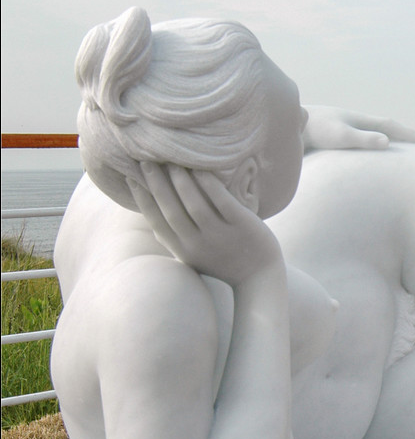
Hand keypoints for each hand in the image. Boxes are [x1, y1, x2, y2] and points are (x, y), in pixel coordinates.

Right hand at [128, 162, 282, 284]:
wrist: (260, 278)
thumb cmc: (224, 262)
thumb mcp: (193, 255)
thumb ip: (174, 238)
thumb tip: (149, 213)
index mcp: (183, 251)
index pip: (156, 222)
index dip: (141, 199)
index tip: (131, 177)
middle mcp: (198, 245)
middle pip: (171, 210)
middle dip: (156, 184)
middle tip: (147, 160)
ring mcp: (221, 236)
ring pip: (194, 205)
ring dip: (181, 181)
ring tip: (173, 161)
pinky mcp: (243, 226)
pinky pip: (223, 202)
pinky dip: (210, 184)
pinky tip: (201, 169)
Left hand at [302, 105, 414, 150]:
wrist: (287, 125)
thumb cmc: (314, 131)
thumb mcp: (341, 136)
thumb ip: (364, 139)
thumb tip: (388, 142)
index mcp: (358, 120)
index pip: (389, 126)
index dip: (408, 134)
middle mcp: (352, 122)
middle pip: (382, 127)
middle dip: (400, 135)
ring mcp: (341, 128)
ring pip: (370, 132)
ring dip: (385, 138)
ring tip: (395, 147)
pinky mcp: (331, 136)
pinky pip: (358, 140)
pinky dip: (369, 145)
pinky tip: (365, 154)